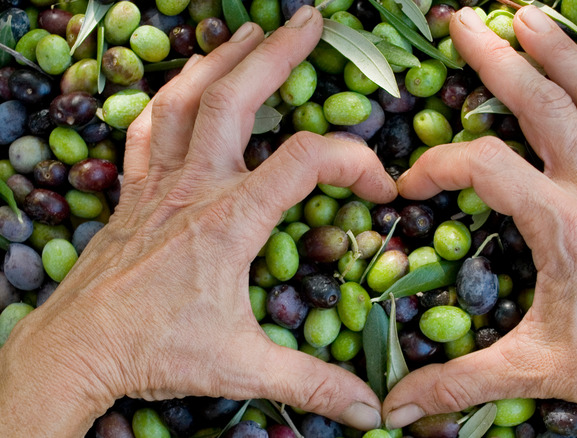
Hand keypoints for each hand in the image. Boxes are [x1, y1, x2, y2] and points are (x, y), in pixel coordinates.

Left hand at [0, 7, 393, 434]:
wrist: (75, 351)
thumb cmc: (157, 352)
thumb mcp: (244, 367)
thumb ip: (313, 383)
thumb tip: (372, 411)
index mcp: (230, 219)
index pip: (304, 161)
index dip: (352, 162)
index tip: (380, 189)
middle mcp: (194, 187)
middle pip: (234, 100)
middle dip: (275, 54)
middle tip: (309, 21)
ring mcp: (158, 184)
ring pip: (184, 102)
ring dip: (217, 61)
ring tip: (246, 34)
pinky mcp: (133, 193)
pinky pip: (146, 132)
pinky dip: (166, 101)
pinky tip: (181, 87)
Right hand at [382, 6, 576, 434]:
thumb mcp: (533, 368)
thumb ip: (458, 381)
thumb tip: (395, 407)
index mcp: (561, 224)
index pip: (482, 167)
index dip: (437, 166)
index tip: (412, 185)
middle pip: (541, 102)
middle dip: (495, 57)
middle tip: (462, 21)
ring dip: (558, 50)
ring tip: (525, 15)